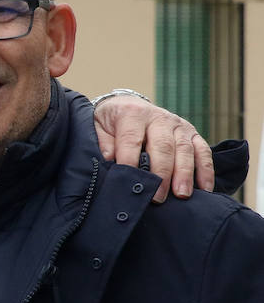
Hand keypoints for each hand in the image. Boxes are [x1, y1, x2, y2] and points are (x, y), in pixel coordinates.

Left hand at [94, 96, 212, 202]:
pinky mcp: (192, 133)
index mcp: (133, 114)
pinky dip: (206, 170)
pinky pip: (203, 151)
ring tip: (181, 195)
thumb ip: (103, 142)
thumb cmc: (111, 123)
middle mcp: (159, 118)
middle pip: (163, 146)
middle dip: (161, 173)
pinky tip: (205, 189)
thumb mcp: (98, 126)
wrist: (127, 105)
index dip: (130, 160)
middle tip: (158, 197)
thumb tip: (109, 158)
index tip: (128, 181)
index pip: (132, 139)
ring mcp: (178, 125)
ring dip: (185, 174)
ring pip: (185, 150)